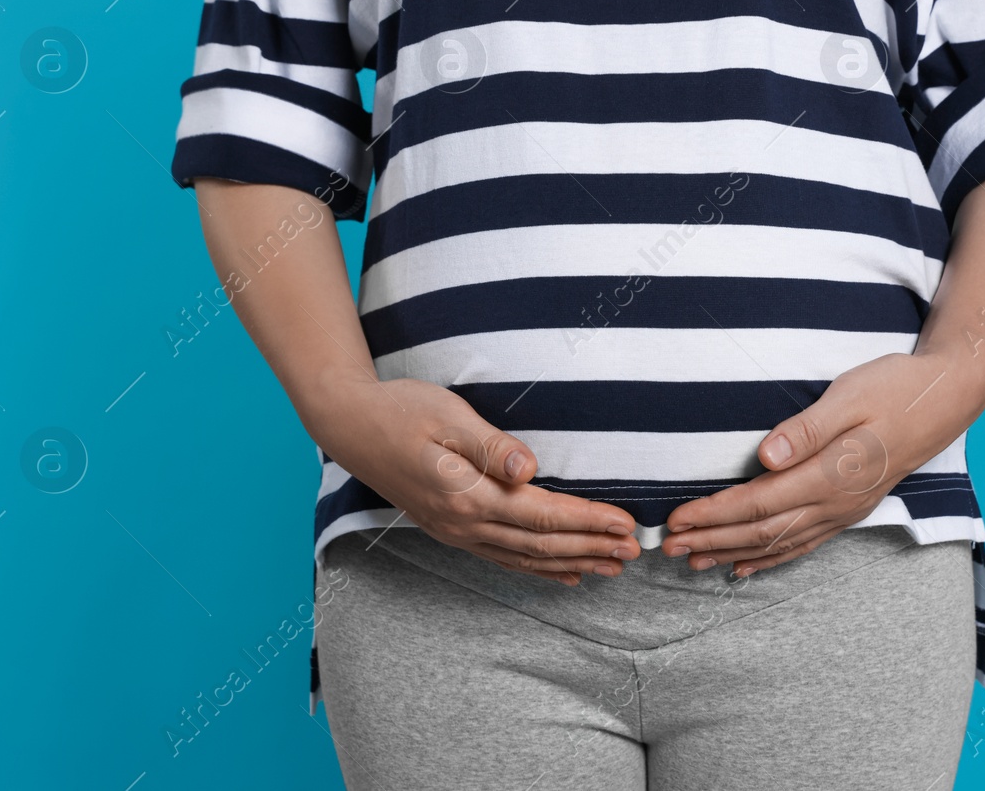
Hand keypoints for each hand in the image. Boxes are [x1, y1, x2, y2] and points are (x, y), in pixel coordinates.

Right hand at [301, 370, 640, 584]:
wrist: (349, 424)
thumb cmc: (400, 409)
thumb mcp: (447, 415)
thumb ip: (490, 446)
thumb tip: (528, 469)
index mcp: (466, 494)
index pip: (542, 514)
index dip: (587, 521)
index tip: (625, 524)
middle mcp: (462, 522)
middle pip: (540, 543)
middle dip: (592, 548)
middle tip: (635, 552)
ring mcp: (455, 531)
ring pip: (525, 558)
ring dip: (572, 563)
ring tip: (612, 568)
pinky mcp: (450, 529)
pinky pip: (503, 559)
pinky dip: (538, 569)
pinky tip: (564, 574)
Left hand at [660, 349, 984, 575]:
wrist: (945, 400)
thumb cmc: (894, 389)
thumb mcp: (849, 396)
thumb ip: (807, 429)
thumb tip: (766, 456)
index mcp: (831, 474)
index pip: (760, 502)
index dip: (715, 514)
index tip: (678, 518)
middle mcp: (836, 502)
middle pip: (762, 530)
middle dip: (712, 540)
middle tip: (668, 548)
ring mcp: (844, 511)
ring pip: (779, 543)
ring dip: (732, 553)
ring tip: (692, 562)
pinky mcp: (849, 509)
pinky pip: (804, 544)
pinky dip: (770, 558)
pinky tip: (745, 566)